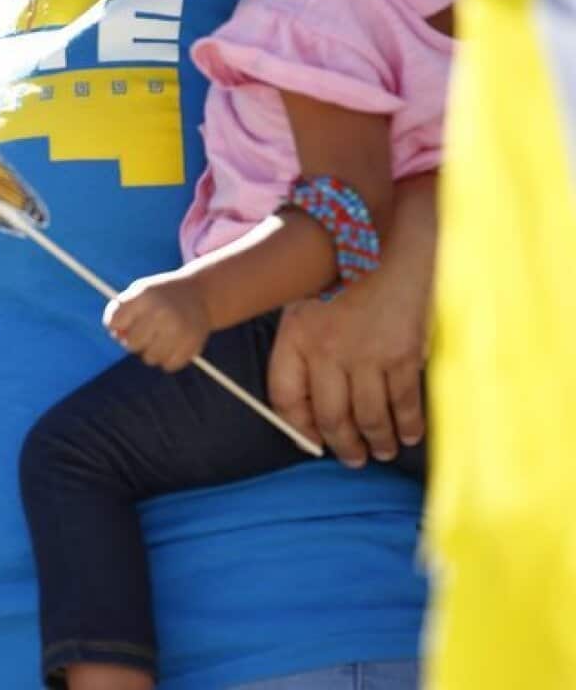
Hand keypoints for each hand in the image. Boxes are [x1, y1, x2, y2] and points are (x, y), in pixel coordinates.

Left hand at [104, 272, 210, 372]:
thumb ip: (120, 312)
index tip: (125, 320)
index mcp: (145, 296)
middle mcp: (162, 312)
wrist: (200, 292)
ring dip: (152, 351)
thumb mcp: (138, 293)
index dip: (117, 324)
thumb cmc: (160, 295)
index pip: (115, 322)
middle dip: (135, 340)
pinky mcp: (192, 344)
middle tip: (146, 330)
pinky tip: (174, 343)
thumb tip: (116, 335)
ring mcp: (178, 329)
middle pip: (131, 344)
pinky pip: (168, 365)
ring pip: (149, 359)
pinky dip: (168, 358)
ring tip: (161, 336)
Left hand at [267, 267, 428, 467]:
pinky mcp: (403, 354)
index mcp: (296, 337)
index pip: (285, 398)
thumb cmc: (344, 266)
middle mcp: (327, 352)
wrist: (392, 235)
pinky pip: (404, 402)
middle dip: (342, 445)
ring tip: (379, 451)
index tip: (310, 440)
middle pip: (331, 417)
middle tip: (351, 458)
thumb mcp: (304, 298)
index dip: (298, 427)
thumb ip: (301, 344)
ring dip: (375, 442)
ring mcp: (368, 355)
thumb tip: (307, 396)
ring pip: (369, 417)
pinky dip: (407, 425)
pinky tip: (407, 435)